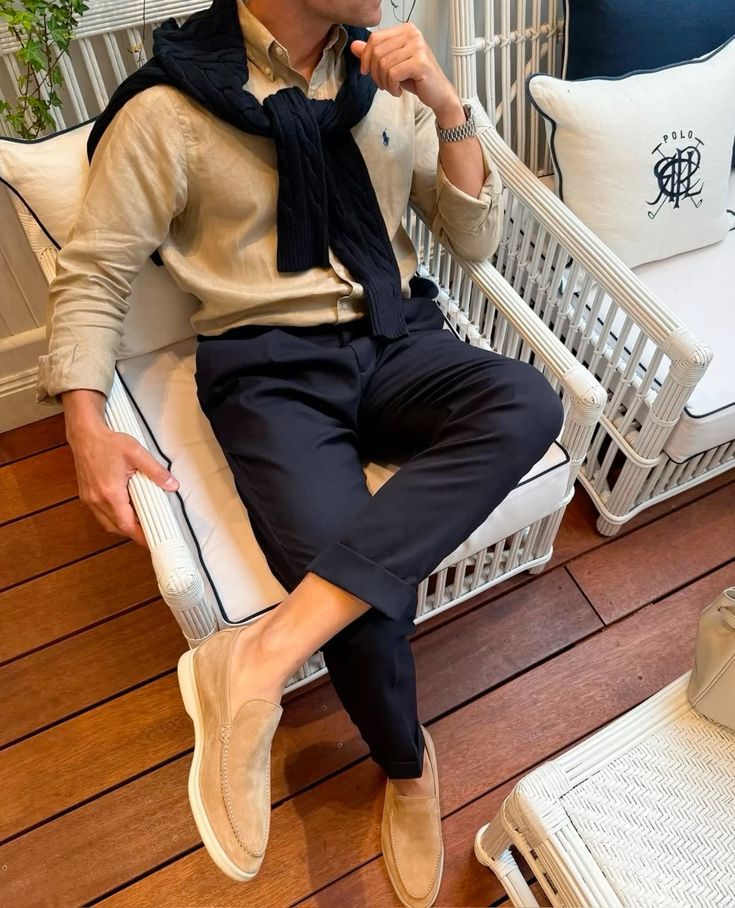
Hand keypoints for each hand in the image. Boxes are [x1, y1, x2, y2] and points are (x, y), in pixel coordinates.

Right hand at [68, 419, 178, 545]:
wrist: (85, 435)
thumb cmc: (109, 442)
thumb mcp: (137, 453)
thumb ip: (156, 471)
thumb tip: (172, 485)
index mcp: (110, 493)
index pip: (126, 524)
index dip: (140, 535)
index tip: (152, 540)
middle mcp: (97, 499)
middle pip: (116, 527)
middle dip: (133, 532)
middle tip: (150, 531)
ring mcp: (89, 499)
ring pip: (107, 523)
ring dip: (122, 526)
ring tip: (139, 521)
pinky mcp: (86, 495)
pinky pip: (100, 514)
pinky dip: (113, 517)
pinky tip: (124, 510)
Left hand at [350, 24, 462, 123]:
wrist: (438, 94)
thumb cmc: (417, 79)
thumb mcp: (391, 65)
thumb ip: (374, 54)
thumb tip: (355, 46)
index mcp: (405, 30)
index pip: (375, 39)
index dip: (366, 58)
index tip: (367, 72)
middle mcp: (412, 34)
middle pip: (377, 52)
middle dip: (375, 73)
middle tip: (383, 84)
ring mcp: (418, 46)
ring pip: (384, 65)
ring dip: (384, 82)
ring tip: (393, 88)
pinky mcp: (420, 62)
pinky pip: (393, 74)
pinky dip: (392, 86)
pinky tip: (399, 91)